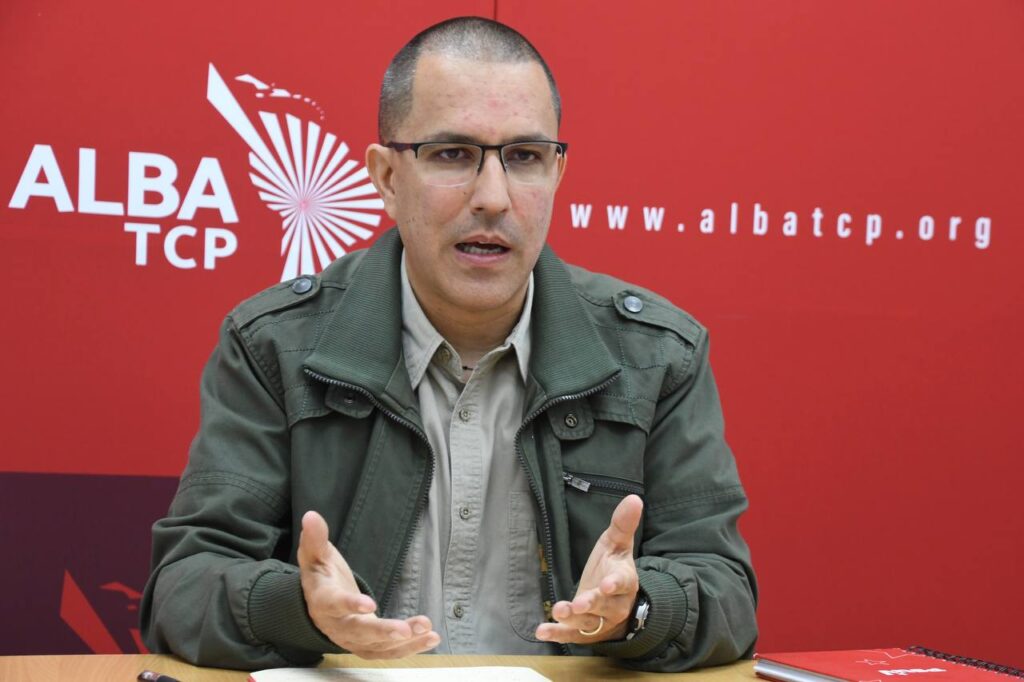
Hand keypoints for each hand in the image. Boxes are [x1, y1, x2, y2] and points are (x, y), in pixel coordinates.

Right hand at [298, 510, 439, 657]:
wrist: (318, 606)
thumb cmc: (320, 577)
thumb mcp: (315, 556)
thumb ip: (315, 538)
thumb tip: (311, 516)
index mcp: (323, 601)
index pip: (334, 604)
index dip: (350, 605)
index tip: (370, 604)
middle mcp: (337, 626)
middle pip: (359, 633)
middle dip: (383, 631)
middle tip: (405, 629)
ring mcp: (353, 640)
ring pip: (378, 646)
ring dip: (404, 642)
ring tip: (428, 630)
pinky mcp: (368, 646)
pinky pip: (389, 652)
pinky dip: (410, 648)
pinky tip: (431, 638)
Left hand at [535, 494, 642, 643]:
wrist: (618, 604)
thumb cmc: (613, 568)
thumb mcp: (617, 544)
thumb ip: (623, 524)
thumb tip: (634, 498)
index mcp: (624, 581)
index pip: (622, 582)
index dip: (615, 584)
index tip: (606, 584)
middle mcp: (614, 604)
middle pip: (604, 606)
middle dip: (591, 604)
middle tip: (578, 603)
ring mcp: (600, 621)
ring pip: (588, 622)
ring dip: (572, 619)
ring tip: (558, 612)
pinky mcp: (585, 633)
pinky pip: (572, 636)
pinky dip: (557, 634)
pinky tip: (541, 631)